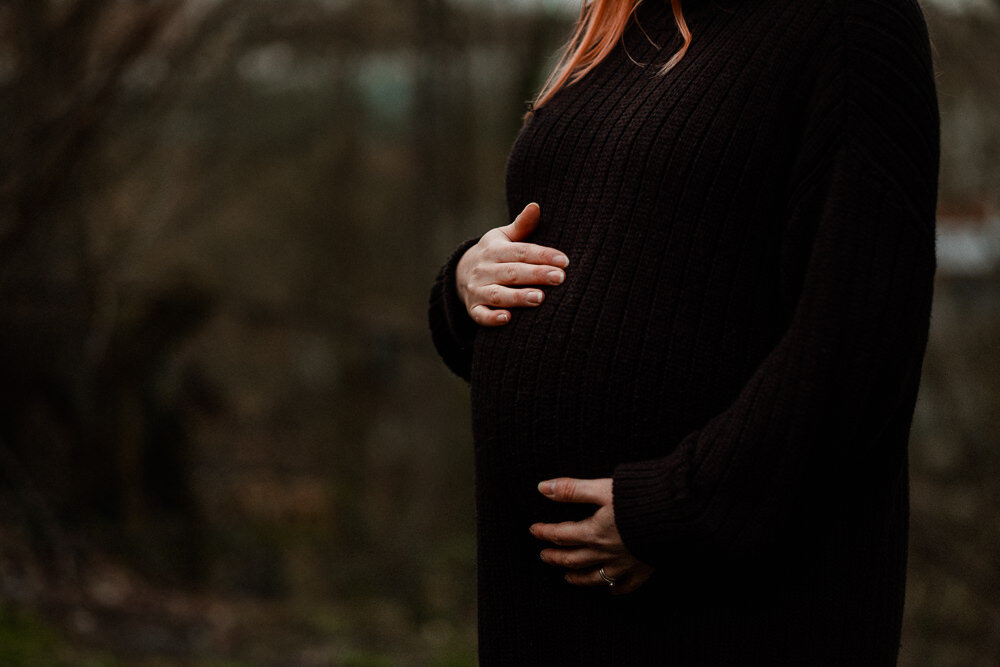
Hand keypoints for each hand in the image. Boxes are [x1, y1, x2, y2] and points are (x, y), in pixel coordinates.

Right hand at [456, 203, 568, 325]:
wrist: (460, 273)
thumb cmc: (493, 254)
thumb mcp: (503, 236)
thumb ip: (522, 225)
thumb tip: (536, 205)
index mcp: (494, 250)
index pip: (521, 251)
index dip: (542, 255)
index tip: (564, 260)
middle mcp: (484, 269)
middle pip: (512, 272)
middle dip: (536, 275)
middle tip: (559, 278)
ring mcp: (477, 290)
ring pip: (498, 294)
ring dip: (518, 297)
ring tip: (540, 298)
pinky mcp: (473, 308)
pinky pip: (481, 315)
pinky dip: (492, 318)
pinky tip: (507, 319)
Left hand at [530, 477, 654, 594]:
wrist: (675, 515)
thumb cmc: (638, 498)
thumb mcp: (602, 488)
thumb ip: (572, 489)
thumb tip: (543, 487)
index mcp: (593, 532)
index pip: (561, 535)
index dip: (545, 532)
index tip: (534, 530)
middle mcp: (605, 552)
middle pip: (573, 558)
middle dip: (556, 557)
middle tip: (544, 556)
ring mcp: (624, 564)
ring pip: (595, 576)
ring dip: (578, 577)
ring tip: (567, 577)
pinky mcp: (643, 568)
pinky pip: (626, 585)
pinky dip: (616, 589)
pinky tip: (611, 591)